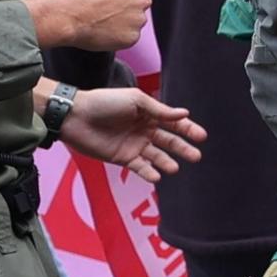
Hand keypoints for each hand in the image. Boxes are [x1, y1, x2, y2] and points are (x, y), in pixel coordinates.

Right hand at [27, 0, 150, 53]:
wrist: (63, 15)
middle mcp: (141, 0)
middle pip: (140, 4)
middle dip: (128, 7)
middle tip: (105, 11)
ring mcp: (137, 20)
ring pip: (135, 22)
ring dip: (123, 23)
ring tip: (99, 21)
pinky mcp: (131, 38)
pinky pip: (128, 38)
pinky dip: (118, 37)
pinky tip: (100, 33)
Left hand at [60, 90, 202, 180]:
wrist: (75, 116)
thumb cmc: (104, 102)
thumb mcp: (135, 100)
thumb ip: (160, 110)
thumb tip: (184, 114)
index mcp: (149, 114)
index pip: (174, 123)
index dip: (188, 129)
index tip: (201, 137)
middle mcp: (144, 130)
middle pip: (169, 142)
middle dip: (183, 148)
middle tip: (196, 156)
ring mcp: (134, 145)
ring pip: (157, 156)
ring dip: (167, 162)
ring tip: (175, 168)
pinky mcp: (122, 158)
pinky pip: (139, 167)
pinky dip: (148, 172)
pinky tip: (157, 176)